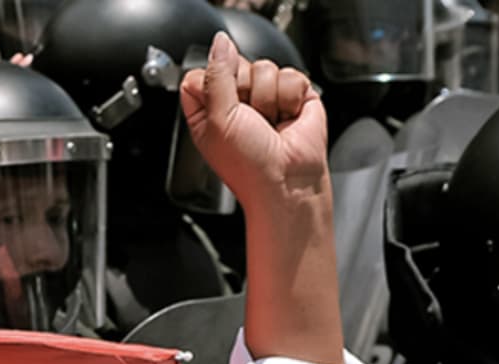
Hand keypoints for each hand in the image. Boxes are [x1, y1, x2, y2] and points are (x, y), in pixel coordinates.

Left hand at [182, 33, 341, 363]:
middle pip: (235, 63)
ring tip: (270, 125)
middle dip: (243, 89)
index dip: (213, 80)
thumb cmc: (248, 166)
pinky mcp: (294, 96)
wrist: (286, 185)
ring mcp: (267, 97)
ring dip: (267, 99)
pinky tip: (287, 120)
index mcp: (210, 110)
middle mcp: (237, 102)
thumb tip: (220, 43)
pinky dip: (289, 98)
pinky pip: (289, 75)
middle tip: (249, 120)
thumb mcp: (216, 119)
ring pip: (264, 67)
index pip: (204, 71)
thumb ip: (215, 75)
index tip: (220, 104)